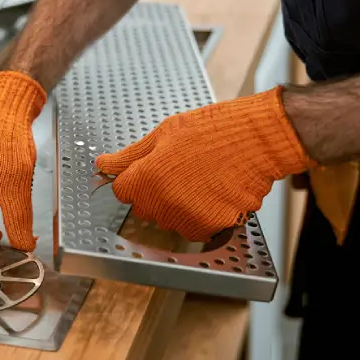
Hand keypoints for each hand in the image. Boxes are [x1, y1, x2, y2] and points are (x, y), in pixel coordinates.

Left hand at [95, 86, 313, 240]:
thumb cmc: (213, 130)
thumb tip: (103, 164)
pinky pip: (196, 229)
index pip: (122, 192)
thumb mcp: (164, 133)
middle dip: (156, 193)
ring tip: (201, 179)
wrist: (257, 140)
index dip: (136, 179)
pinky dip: (203, 215)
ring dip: (180, 207)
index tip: (152, 169)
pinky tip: (215, 192)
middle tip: (181, 170)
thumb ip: (130, 156)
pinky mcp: (212, 227)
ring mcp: (189, 218)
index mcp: (147, 178)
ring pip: (170, 221)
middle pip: (145, 209)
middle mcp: (165, 203)